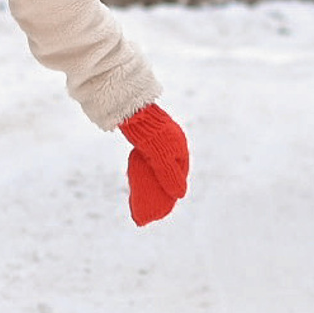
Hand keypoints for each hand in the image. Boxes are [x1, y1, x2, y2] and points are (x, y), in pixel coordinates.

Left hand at [120, 103, 187, 226]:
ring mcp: (160, 139)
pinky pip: (150, 155)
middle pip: (170, 168)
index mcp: (180, 148)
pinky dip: (146, 165)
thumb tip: (180, 195)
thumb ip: (170, 177)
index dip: (174, 188)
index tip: (166, 201)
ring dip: (153, 175)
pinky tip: (138, 172)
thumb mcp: (161, 160)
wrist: (133, 111)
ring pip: (159, 162)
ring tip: (144, 188)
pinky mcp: (148, 135)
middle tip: (153, 198)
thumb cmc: (149, 136)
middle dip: (163, 183)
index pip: (180, 173)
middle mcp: (173, 143)